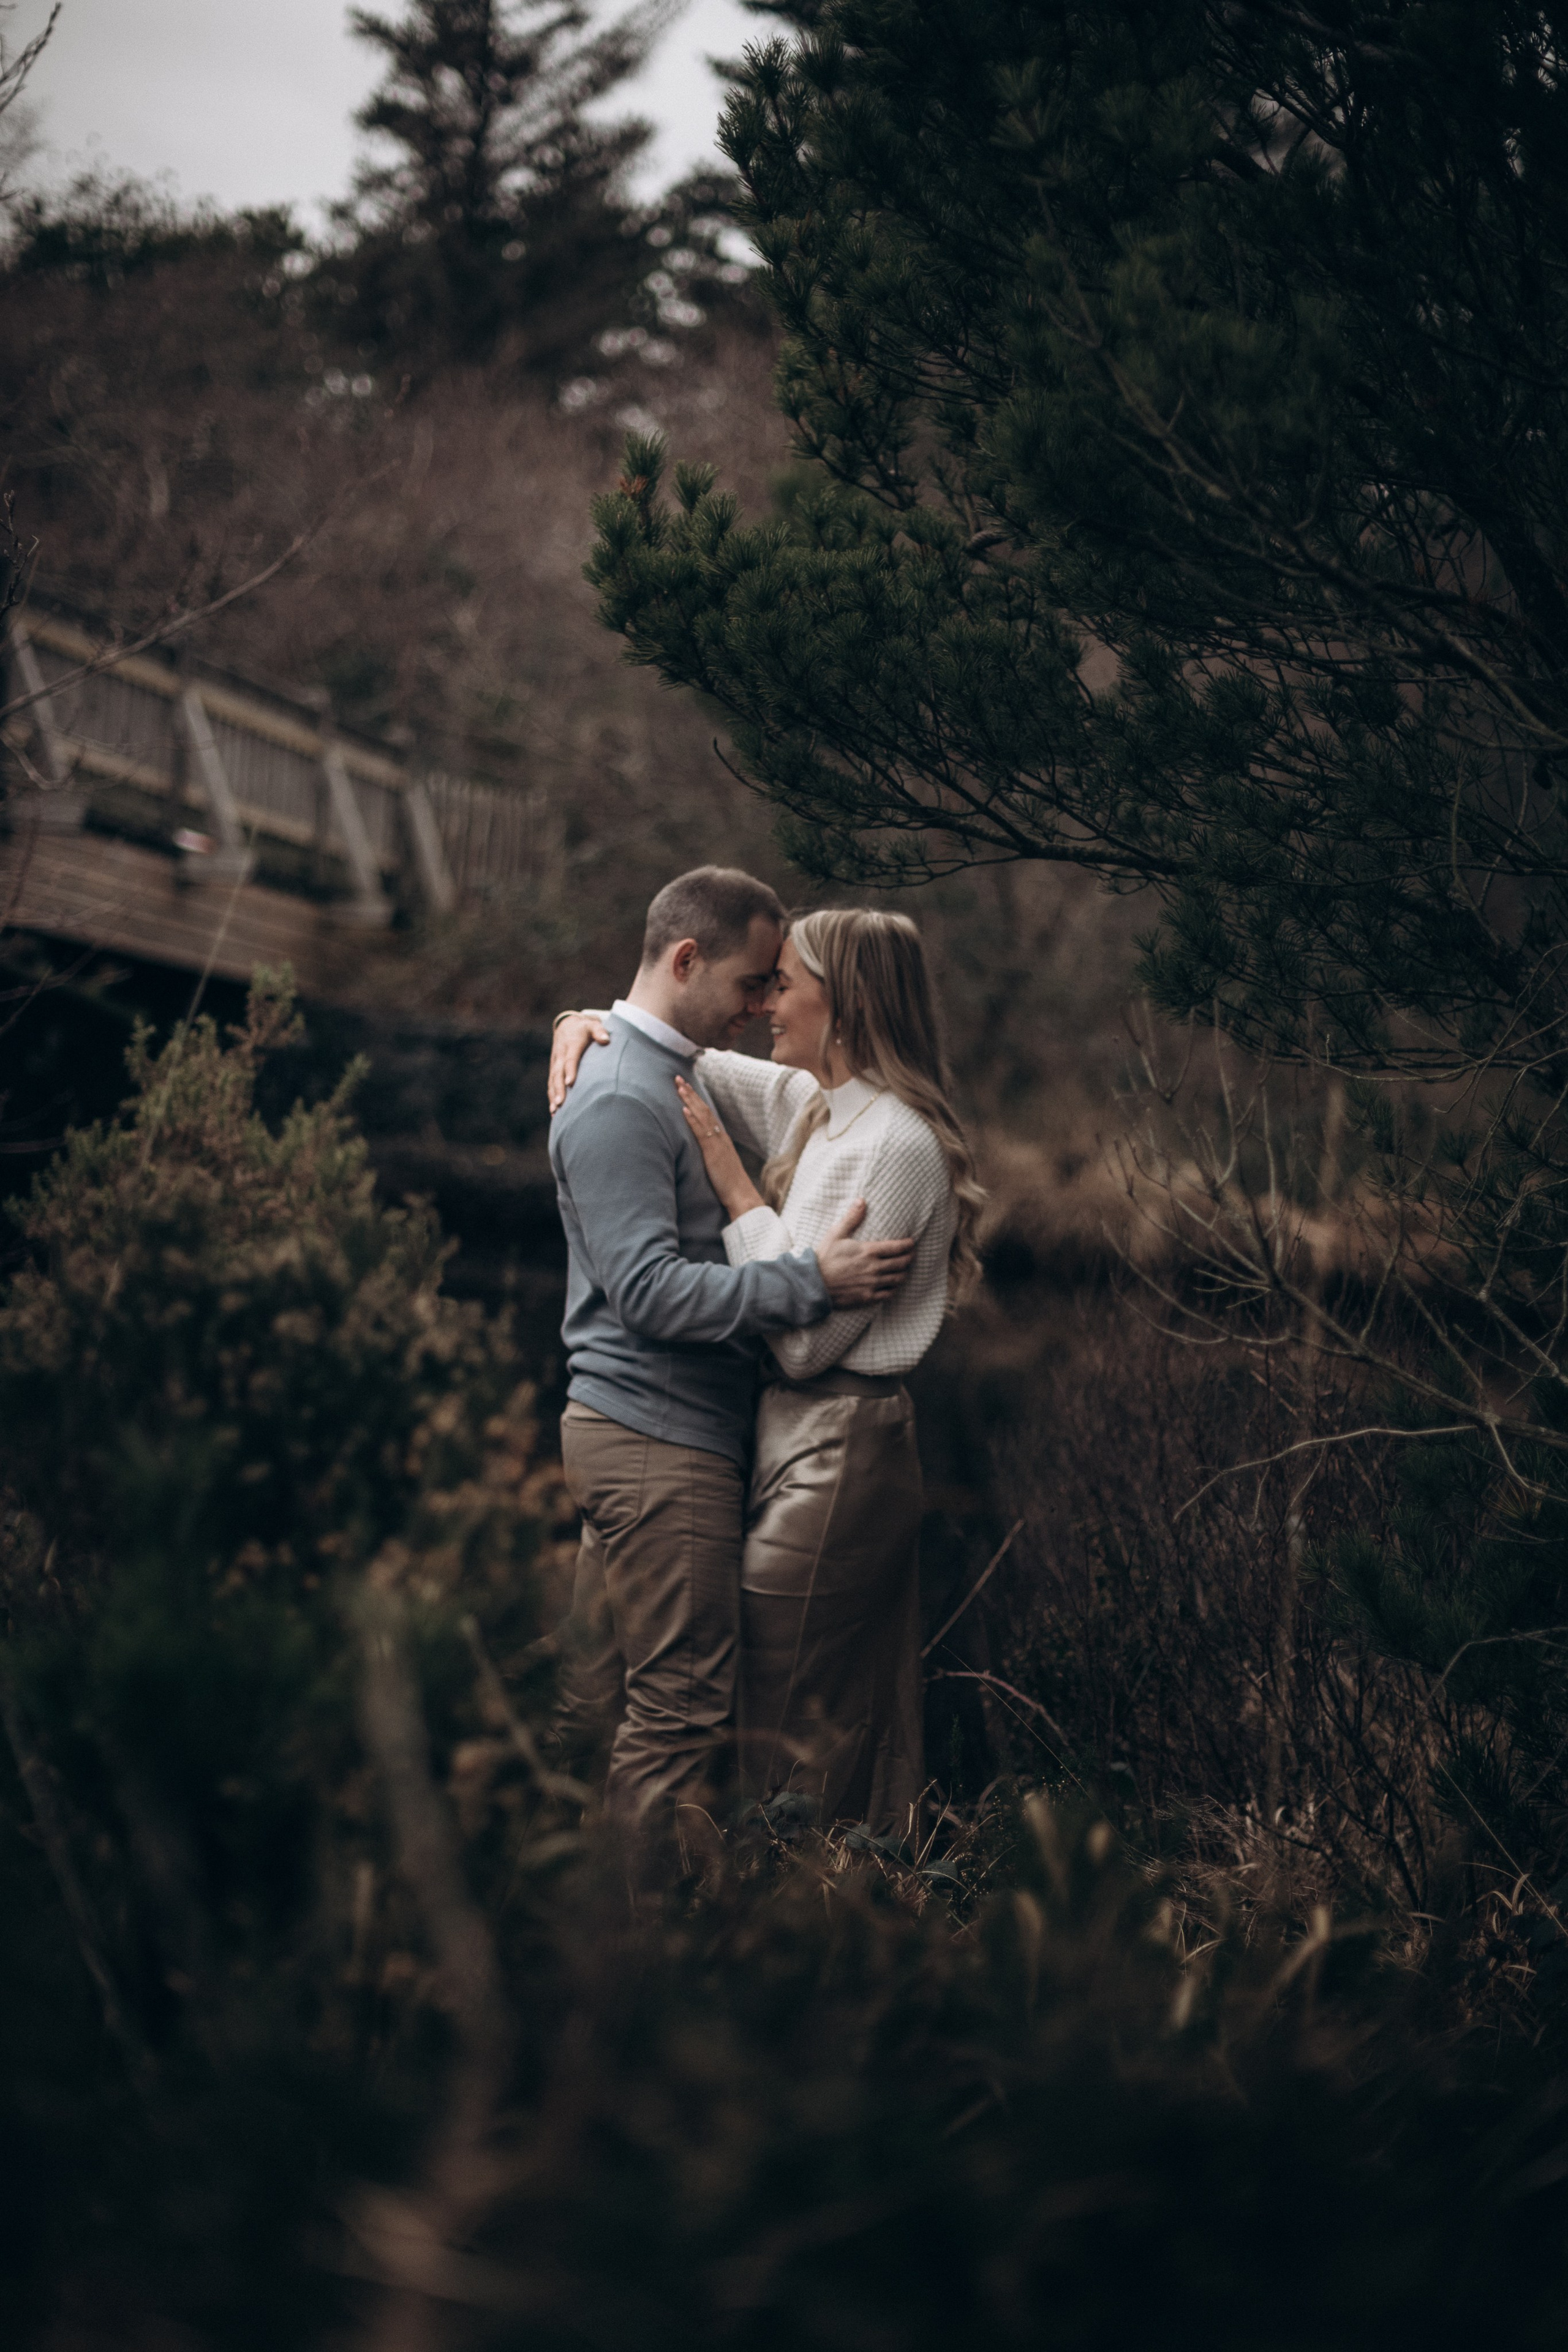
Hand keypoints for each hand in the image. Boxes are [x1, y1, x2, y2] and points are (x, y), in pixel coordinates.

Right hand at [548, 1012, 609, 1113]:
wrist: (567, 1025)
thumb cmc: (585, 1028)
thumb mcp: (593, 1025)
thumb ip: (599, 1031)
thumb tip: (606, 1040)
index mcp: (571, 1044)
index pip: (570, 1059)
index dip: (570, 1070)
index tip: (570, 1083)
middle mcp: (561, 1054)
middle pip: (558, 1073)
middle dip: (558, 1088)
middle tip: (560, 1103)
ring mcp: (556, 1062)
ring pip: (552, 1080)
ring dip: (553, 1095)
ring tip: (555, 1110)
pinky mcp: (554, 1068)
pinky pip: (551, 1083)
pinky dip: (551, 1096)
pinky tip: (554, 1111)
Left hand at [674, 1075, 763, 1219]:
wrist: (741, 1195)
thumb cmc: (729, 1184)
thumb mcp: (719, 1164)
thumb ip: (711, 1153)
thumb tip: (701, 1149)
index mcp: (721, 1138)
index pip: (707, 1113)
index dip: (695, 1099)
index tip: (685, 1087)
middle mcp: (720, 1136)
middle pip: (703, 1109)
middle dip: (690, 1093)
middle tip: (678, 1078)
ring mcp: (717, 1143)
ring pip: (702, 1116)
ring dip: (689, 1100)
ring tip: (679, 1087)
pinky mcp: (713, 1153)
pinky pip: (701, 1132)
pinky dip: (692, 1120)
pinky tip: (684, 1109)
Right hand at [816, 1198, 915, 1307]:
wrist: (814, 1283)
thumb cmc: (824, 1258)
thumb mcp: (836, 1234)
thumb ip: (851, 1218)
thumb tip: (861, 1200)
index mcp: (869, 1251)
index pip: (897, 1247)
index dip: (908, 1245)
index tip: (911, 1243)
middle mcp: (874, 1268)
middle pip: (901, 1263)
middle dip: (909, 1257)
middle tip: (911, 1254)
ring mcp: (872, 1283)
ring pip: (898, 1279)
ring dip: (904, 1273)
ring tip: (905, 1269)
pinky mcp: (868, 1296)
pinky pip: (888, 1294)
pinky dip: (894, 1289)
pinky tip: (893, 1285)